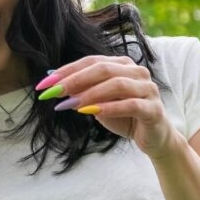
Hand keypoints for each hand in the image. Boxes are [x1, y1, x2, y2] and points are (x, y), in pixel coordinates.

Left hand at [37, 55, 178, 159]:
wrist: (153, 137)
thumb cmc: (124, 116)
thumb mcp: (98, 102)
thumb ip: (82, 92)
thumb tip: (54, 84)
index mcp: (123, 65)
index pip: (91, 62)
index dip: (67, 71)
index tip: (45, 84)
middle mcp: (137, 71)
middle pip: (103, 69)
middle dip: (75, 80)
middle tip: (54, 92)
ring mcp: (148, 89)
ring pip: (117, 84)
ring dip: (90, 94)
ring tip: (71, 104)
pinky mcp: (153, 109)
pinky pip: (131, 104)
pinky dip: (110, 107)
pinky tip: (92, 113)